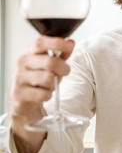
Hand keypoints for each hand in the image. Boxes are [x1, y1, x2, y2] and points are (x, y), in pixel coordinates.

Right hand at [9, 36, 74, 152]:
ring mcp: (18, 82)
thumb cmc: (41, 84)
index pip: (41, 41)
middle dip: (63, 69)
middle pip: (50, 62)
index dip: (56, 43)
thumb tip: (72, 41)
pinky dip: (47, 97)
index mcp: (30, 55)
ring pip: (48, 79)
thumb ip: (62, 54)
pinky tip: (43, 98)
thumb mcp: (52, 68)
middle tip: (64, 74)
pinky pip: (41, 94)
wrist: (25, 110)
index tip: (69, 45)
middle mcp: (22, 65)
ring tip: (50, 88)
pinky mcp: (18, 98)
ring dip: (55, 85)